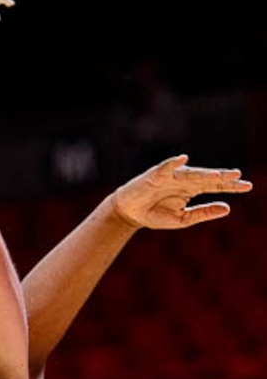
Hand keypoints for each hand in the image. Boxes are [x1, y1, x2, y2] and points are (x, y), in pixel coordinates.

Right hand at [113, 155, 252, 228]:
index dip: (230, 186)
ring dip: (203, 173)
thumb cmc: (155, 214)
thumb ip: (204, 213)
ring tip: (218, 174)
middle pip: (206, 177)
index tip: (248, 186)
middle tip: (237, 175)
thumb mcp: (183, 219)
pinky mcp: (155, 175)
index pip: (215, 185)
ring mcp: (170, 176)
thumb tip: (228, 208)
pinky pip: (165, 167)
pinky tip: (183, 159)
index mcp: (191, 190)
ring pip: (190, 173)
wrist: (129, 213)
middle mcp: (184, 180)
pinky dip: (173, 163)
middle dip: (221, 177)